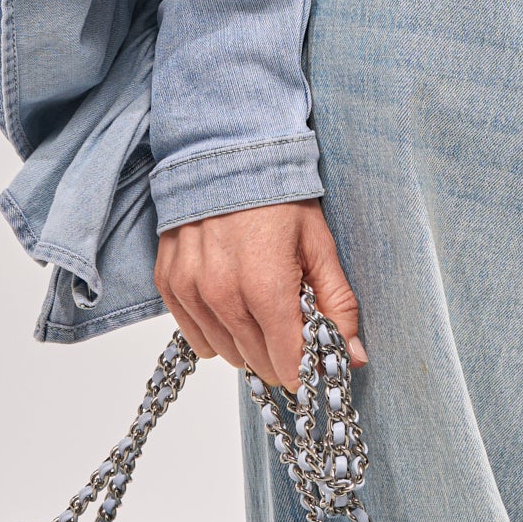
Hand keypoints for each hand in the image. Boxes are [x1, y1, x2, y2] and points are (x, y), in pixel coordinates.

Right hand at [154, 200, 364, 391]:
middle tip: (293, 327)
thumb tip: (353, 357)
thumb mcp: (320, 245)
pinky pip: (195, 336)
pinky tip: (233, 301)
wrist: (227, 152)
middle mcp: (222, 295)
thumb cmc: (279, 196)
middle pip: (256, 363)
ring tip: (262, 307)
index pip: (287, 362)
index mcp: (266, 286)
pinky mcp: (169, 285)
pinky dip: (217, 330)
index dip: (305, 368)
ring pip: (225, 353)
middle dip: (280, 354)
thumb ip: (339, 304)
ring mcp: (190, 291)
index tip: (315, 359)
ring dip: (248, 343)